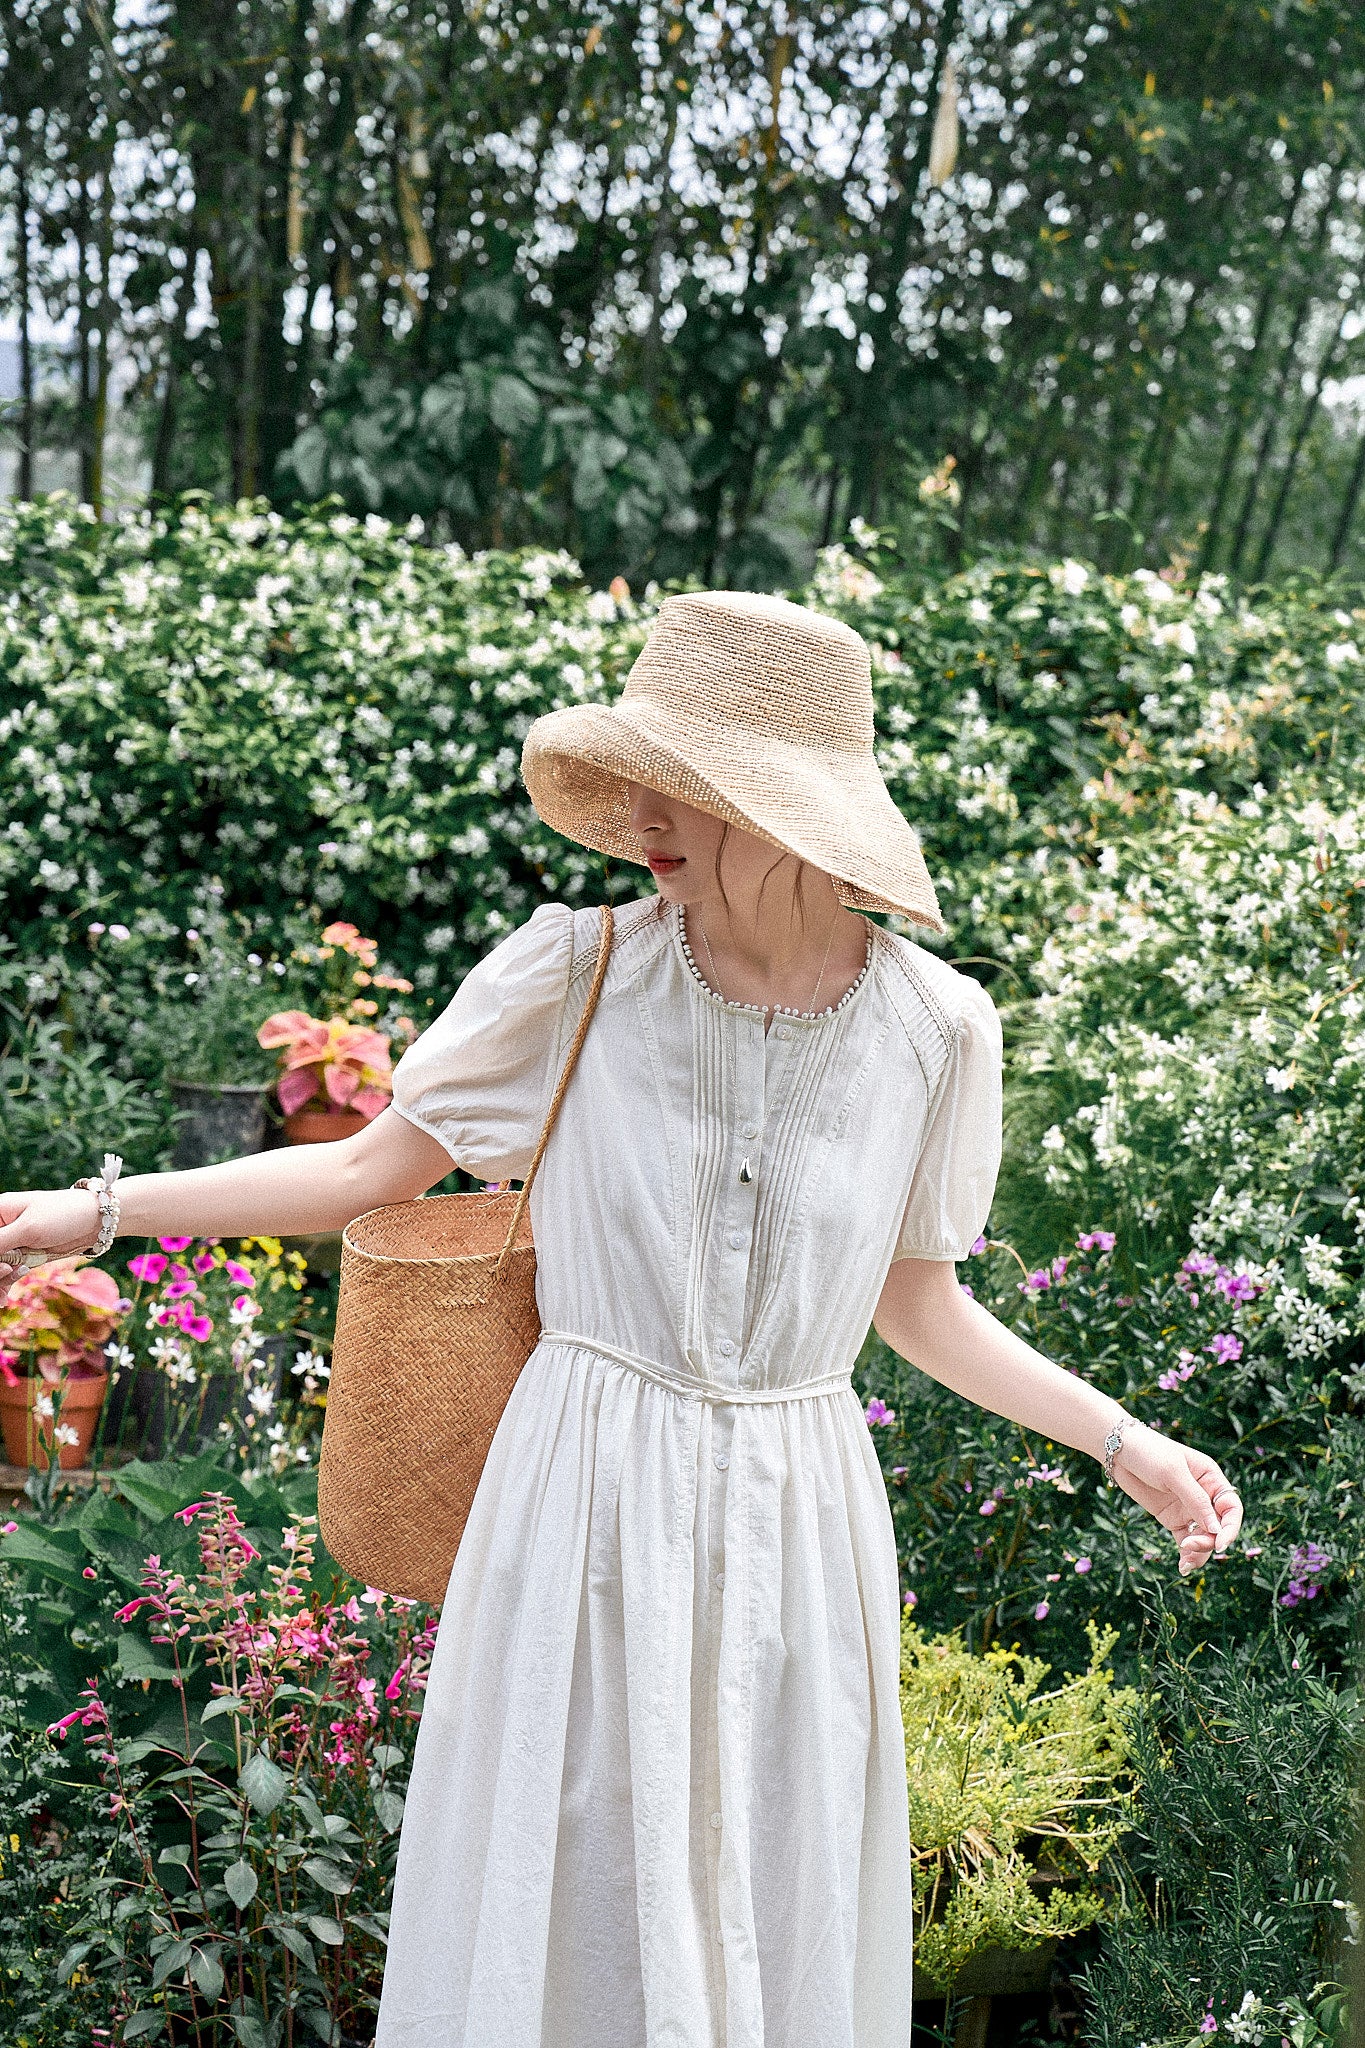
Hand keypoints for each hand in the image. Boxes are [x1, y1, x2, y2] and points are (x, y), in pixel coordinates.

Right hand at [0, 1189, 101, 1296]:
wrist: (95, 1221)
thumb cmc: (62, 1215)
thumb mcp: (28, 1229)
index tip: (1, 1268)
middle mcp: (1, 1228)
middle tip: (7, 1273)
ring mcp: (12, 1245)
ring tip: (4, 1296)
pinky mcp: (23, 1257)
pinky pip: (6, 1275)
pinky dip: (4, 1286)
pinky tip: (4, 1299)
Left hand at [1112, 1421, 1242, 1575]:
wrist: (1119, 1450)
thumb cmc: (1149, 1452)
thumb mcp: (1173, 1473)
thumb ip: (1195, 1500)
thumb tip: (1216, 1530)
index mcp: (1211, 1479)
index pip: (1231, 1508)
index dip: (1230, 1528)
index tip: (1220, 1543)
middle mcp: (1204, 1496)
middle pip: (1218, 1527)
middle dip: (1209, 1541)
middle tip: (1189, 1546)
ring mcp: (1188, 1509)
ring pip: (1204, 1537)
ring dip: (1199, 1552)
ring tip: (1186, 1563)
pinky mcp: (1172, 1518)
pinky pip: (1186, 1539)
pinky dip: (1187, 1554)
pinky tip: (1183, 1566)